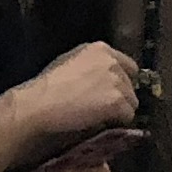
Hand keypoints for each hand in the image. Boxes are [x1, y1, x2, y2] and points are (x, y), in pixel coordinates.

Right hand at [18, 40, 140, 148]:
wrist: (40, 104)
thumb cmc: (46, 87)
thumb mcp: (68, 63)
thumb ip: (89, 66)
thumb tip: (100, 80)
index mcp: (100, 48)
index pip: (127, 65)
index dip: (120, 81)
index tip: (109, 93)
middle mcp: (112, 61)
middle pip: (130, 84)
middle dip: (120, 97)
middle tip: (101, 108)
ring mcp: (116, 81)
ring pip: (131, 101)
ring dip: (119, 111)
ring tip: (98, 117)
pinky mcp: (117, 101)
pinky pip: (127, 116)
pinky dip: (117, 122)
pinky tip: (100, 123)